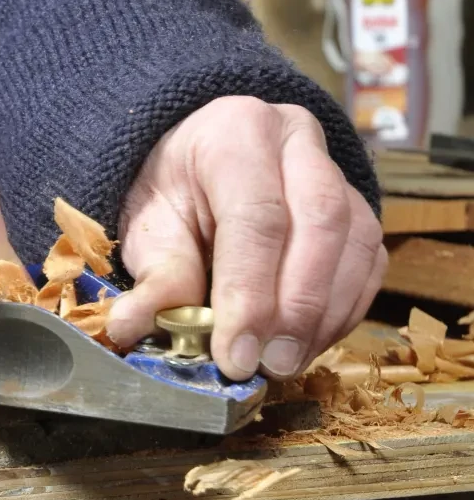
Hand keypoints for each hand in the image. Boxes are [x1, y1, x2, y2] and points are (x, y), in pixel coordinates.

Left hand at [108, 98, 385, 379]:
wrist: (198, 164)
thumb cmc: (174, 195)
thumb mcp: (149, 228)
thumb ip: (154, 278)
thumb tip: (130, 327)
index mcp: (235, 134)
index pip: (257, 215)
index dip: (250, 294)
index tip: (236, 356)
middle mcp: (296, 141)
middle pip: (320, 222)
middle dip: (298, 306)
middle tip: (271, 365)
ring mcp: (337, 171)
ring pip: (356, 242)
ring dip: (324, 316)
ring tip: (286, 363)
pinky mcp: (360, 207)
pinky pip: (370, 263)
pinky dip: (343, 313)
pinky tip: (308, 344)